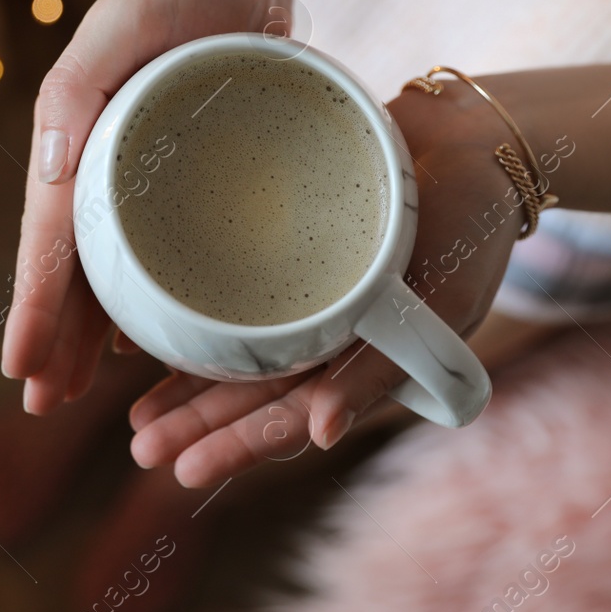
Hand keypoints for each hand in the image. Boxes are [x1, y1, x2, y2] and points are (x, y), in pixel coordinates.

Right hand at [1, 0, 285, 412]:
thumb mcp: (123, 22)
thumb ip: (78, 83)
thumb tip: (46, 170)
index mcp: (76, 142)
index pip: (50, 240)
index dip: (35, 306)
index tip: (22, 366)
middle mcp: (103, 171)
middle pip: (73, 270)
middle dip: (52, 338)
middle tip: (40, 403)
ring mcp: (146, 184)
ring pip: (111, 274)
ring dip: (88, 334)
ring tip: (75, 393)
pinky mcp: (190, 187)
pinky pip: (163, 256)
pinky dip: (147, 302)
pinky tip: (143, 343)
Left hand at [127, 82, 526, 486]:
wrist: (474, 141)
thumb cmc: (470, 225)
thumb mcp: (440, 300)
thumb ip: (379, 368)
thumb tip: (321, 436)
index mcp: (366, 363)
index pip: (294, 415)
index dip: (240, 445)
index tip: (186, 470)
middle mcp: (331, 339)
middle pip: (255, 392)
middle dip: (198, 425)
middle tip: (142, 448)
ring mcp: (308, 300)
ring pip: (238, 353)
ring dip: (190, 386)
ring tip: (137, 416)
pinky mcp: (288, 255)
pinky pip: (233, 297)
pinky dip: (196, 320)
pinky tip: (148, 338)